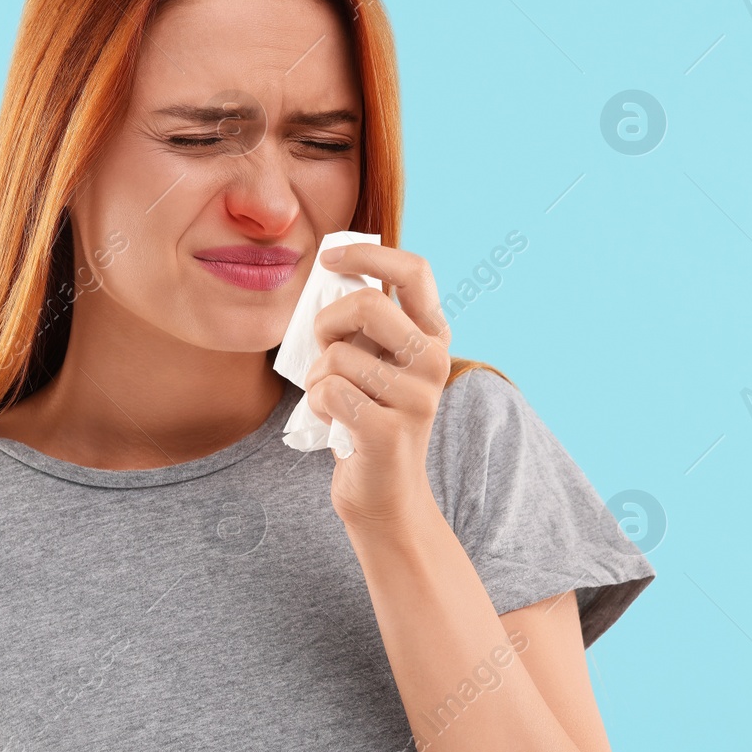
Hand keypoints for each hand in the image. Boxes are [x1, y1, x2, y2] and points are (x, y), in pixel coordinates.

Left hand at [301, 241, 452, 531]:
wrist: (385, 496)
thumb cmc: (366, 419)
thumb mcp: (373, 362)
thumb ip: (362, 325)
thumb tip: (329, 277)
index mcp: (432, 337)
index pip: (414, 270)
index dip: (366, 254)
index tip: (328, 259)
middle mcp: (434, 362)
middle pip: (365, 304)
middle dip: (326, 324)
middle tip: (326, 352)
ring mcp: (416, 397)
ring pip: (336, 356)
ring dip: (318, 379)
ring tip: (336, 402)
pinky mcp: (389, 430)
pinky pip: (328, 392)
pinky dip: (316, 404)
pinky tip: (333, 422)